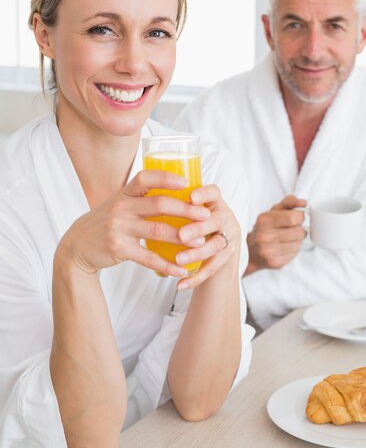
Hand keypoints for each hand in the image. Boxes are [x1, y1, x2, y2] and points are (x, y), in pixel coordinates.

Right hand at [54, 169, 211, 277]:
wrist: (77, 246)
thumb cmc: (107, 222)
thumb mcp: (119, 204)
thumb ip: (142, 198)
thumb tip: (179, 192)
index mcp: (125, 194)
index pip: (145, 178)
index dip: (166, 178)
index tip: (187, 182)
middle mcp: (121, 208)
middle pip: (159, 205)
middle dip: (186, 209)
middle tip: (205, 215)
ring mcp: (119, 228)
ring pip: (158, 231)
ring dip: (183, 237)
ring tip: (201, 243)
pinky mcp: (118, 248)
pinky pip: (148, 257)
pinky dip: (167, 265)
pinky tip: (181, 269)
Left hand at [171, 184, 240, 290]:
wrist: (216, 251)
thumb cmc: (196, 225)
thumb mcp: (192, 212)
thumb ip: (176, 207)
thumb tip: (144, 201)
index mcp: (215, 203)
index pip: (214, 193)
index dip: (204, 194)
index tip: (191, 198)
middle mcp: (226, 218)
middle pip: (217, 220)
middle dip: (198, 228)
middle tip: (181, 235)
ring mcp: (230, 238)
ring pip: (216, 246)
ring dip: (197, 253)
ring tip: (178, 259)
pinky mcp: (227, 258)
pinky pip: (212, 269)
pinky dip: (196, 277)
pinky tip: (181, 284)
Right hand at [245, 195, 306, 273]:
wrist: (250, 251)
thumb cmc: (265, 228)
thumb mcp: (274, 211)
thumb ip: (289, 202)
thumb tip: (303, 202)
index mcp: (263, 220)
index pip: (293, 218)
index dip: (300, 216)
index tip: (297, 217)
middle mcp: (264, 236)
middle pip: (298, 232)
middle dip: (300, 229)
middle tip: (293, 229)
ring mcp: (268, 251)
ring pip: (298, 243)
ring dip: (296, 240)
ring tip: (287, 239)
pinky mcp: (275, 263)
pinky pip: (294, 254)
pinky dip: (292, 250)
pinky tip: (283, 247)